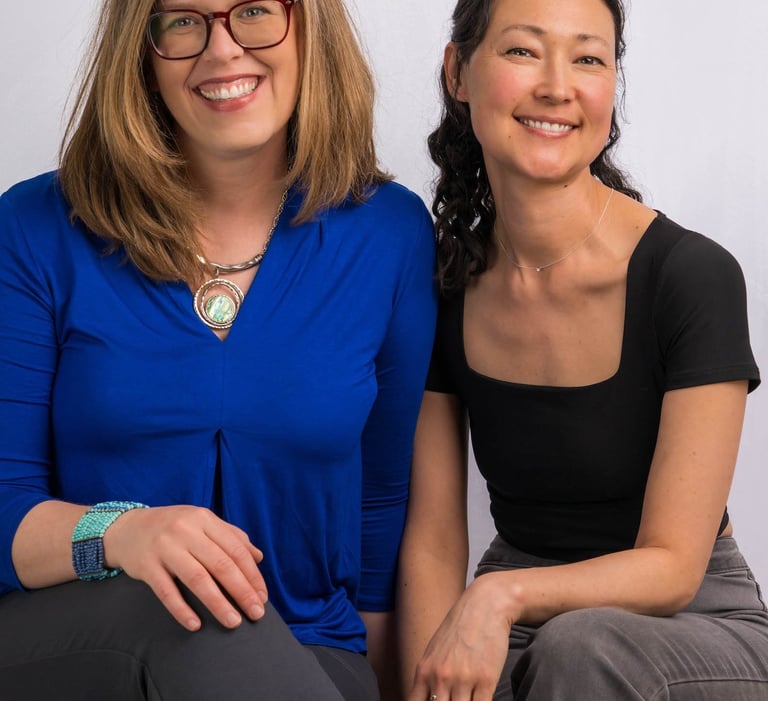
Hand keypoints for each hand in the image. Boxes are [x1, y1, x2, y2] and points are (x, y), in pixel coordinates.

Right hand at [103, 505, 267, 630]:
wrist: (127, 528)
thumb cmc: (173, 527)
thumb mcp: (202, 523)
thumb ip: (231, 536)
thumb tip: (258, 557)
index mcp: (204, 519)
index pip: (236, 549)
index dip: (252, 574)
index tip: (262, 596)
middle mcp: (186, 531)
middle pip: (221, 564)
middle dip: (242, 591)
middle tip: (256, 613)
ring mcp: (165, 548)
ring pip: (197, 579)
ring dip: (218, 603)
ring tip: (233, 622)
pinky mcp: (146, 566)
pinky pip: (166, 592)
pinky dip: (182, 609)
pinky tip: (195, 625)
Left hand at [408, 573, 522, 700]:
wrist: (485, 605)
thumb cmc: (460, 627)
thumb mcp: (434, 650)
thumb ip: (428, 676)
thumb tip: (425, 697)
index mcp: (424, 670)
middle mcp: (441, 677)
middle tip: (452, 700)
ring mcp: (463, 679)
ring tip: (466, 698)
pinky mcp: (486, 680)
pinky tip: (480, 699)